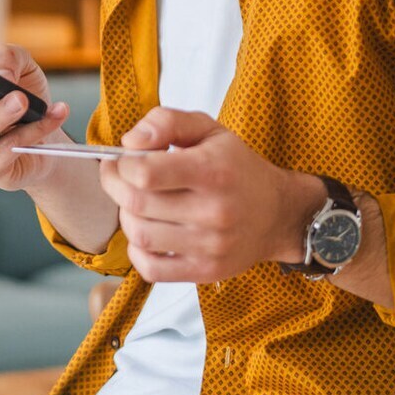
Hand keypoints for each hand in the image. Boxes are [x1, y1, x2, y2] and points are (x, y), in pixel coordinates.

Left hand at [98, 107, 322, 283]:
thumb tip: (130, 141)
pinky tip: (147, 234)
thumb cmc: (238, 168)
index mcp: (212, 171)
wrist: (279, 214)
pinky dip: (137, 251)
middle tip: (117, 178)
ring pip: (139, 236)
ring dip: (126, 217)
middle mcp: (213, 211)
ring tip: (137, 204)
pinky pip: (151, 269)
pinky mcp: (206, 271)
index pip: (145, 173)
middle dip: (115, 187)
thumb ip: (167, 122)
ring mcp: (210, 246)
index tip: (121, 160)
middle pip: (136, 204)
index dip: (122, 165)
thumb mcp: (209, 130)